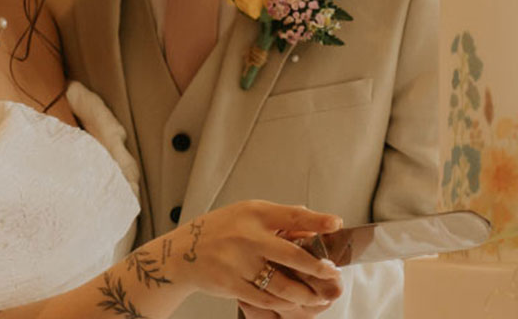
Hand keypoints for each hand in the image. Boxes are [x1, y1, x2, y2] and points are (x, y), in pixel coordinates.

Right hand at [163, 201, 342, 312]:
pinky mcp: (230, 284)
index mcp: (254, 213)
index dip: (316, 220)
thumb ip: (278, 218)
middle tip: (332, 274)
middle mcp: (247, 236)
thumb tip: (310, 223)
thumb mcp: (247, 213)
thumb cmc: (220, 230)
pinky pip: (264, 298)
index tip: (335, 223)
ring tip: (317, 297)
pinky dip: (282, 304)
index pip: (291, 215)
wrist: (182, 253)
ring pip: (280, 284)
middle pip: (290, 255)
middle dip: (317, 268)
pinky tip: (292, 304)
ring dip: (303, 294)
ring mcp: (238, 262)